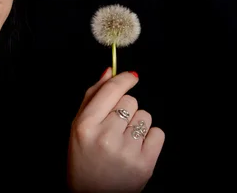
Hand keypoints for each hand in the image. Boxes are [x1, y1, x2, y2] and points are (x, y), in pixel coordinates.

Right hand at [67, 68, 164, 191]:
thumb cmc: (84, 158)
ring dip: (138, 124)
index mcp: (85, 126)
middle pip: (130, 101)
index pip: (111, 90)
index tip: (131, 76)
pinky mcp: (144, 164)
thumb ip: (93, 96)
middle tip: (116, 127)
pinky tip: (136, 148)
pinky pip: (158, 133)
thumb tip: (110, 71)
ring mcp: (126, 151)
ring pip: (145, 116)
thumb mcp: (78, 126)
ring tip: (124, 140)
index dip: (124, 79)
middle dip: (126, 109)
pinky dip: (150, 139)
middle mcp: (105, 137)